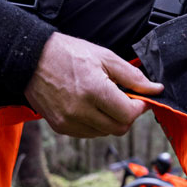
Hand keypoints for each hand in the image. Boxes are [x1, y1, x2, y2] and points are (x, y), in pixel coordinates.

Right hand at [24, 33, 163, 137]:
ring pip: (104, 133)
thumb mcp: (105, 57)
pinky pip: (88, 133)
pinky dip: (95, 124)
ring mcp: (69, 121)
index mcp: (94, 91)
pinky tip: (90, 106)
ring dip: (111, 120)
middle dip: (127, 115)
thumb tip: (155, 90)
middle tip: (124, 99)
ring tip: (104, 100)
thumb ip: (133, 77)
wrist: (31, 58)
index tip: (140, 98)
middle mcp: (81, 111)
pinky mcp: (60, 127)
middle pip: (119, 128)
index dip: (140, 107)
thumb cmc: (67, 53)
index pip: (129, 114)